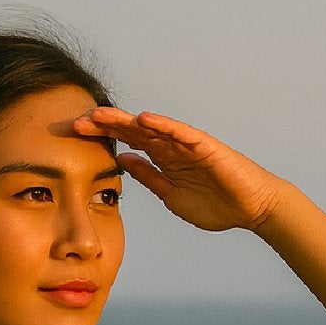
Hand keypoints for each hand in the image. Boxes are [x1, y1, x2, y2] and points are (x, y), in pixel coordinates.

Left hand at [71, 105, 284, 233]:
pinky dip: (163, 124)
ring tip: (101, 115)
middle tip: (78, 121)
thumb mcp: (170, 194)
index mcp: (163, 159)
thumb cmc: (216, 204)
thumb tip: (123, 160)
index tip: (75, 135)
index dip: (103, 137)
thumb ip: (148, 177)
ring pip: (152, 127)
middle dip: (106, 125)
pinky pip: (181, 133)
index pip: (127, 142)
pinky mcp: (205, 146)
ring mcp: (188, 144)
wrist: (250, 209)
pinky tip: (144, 119)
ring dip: (126, 120)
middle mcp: (172, 147)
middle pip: (133, 130)